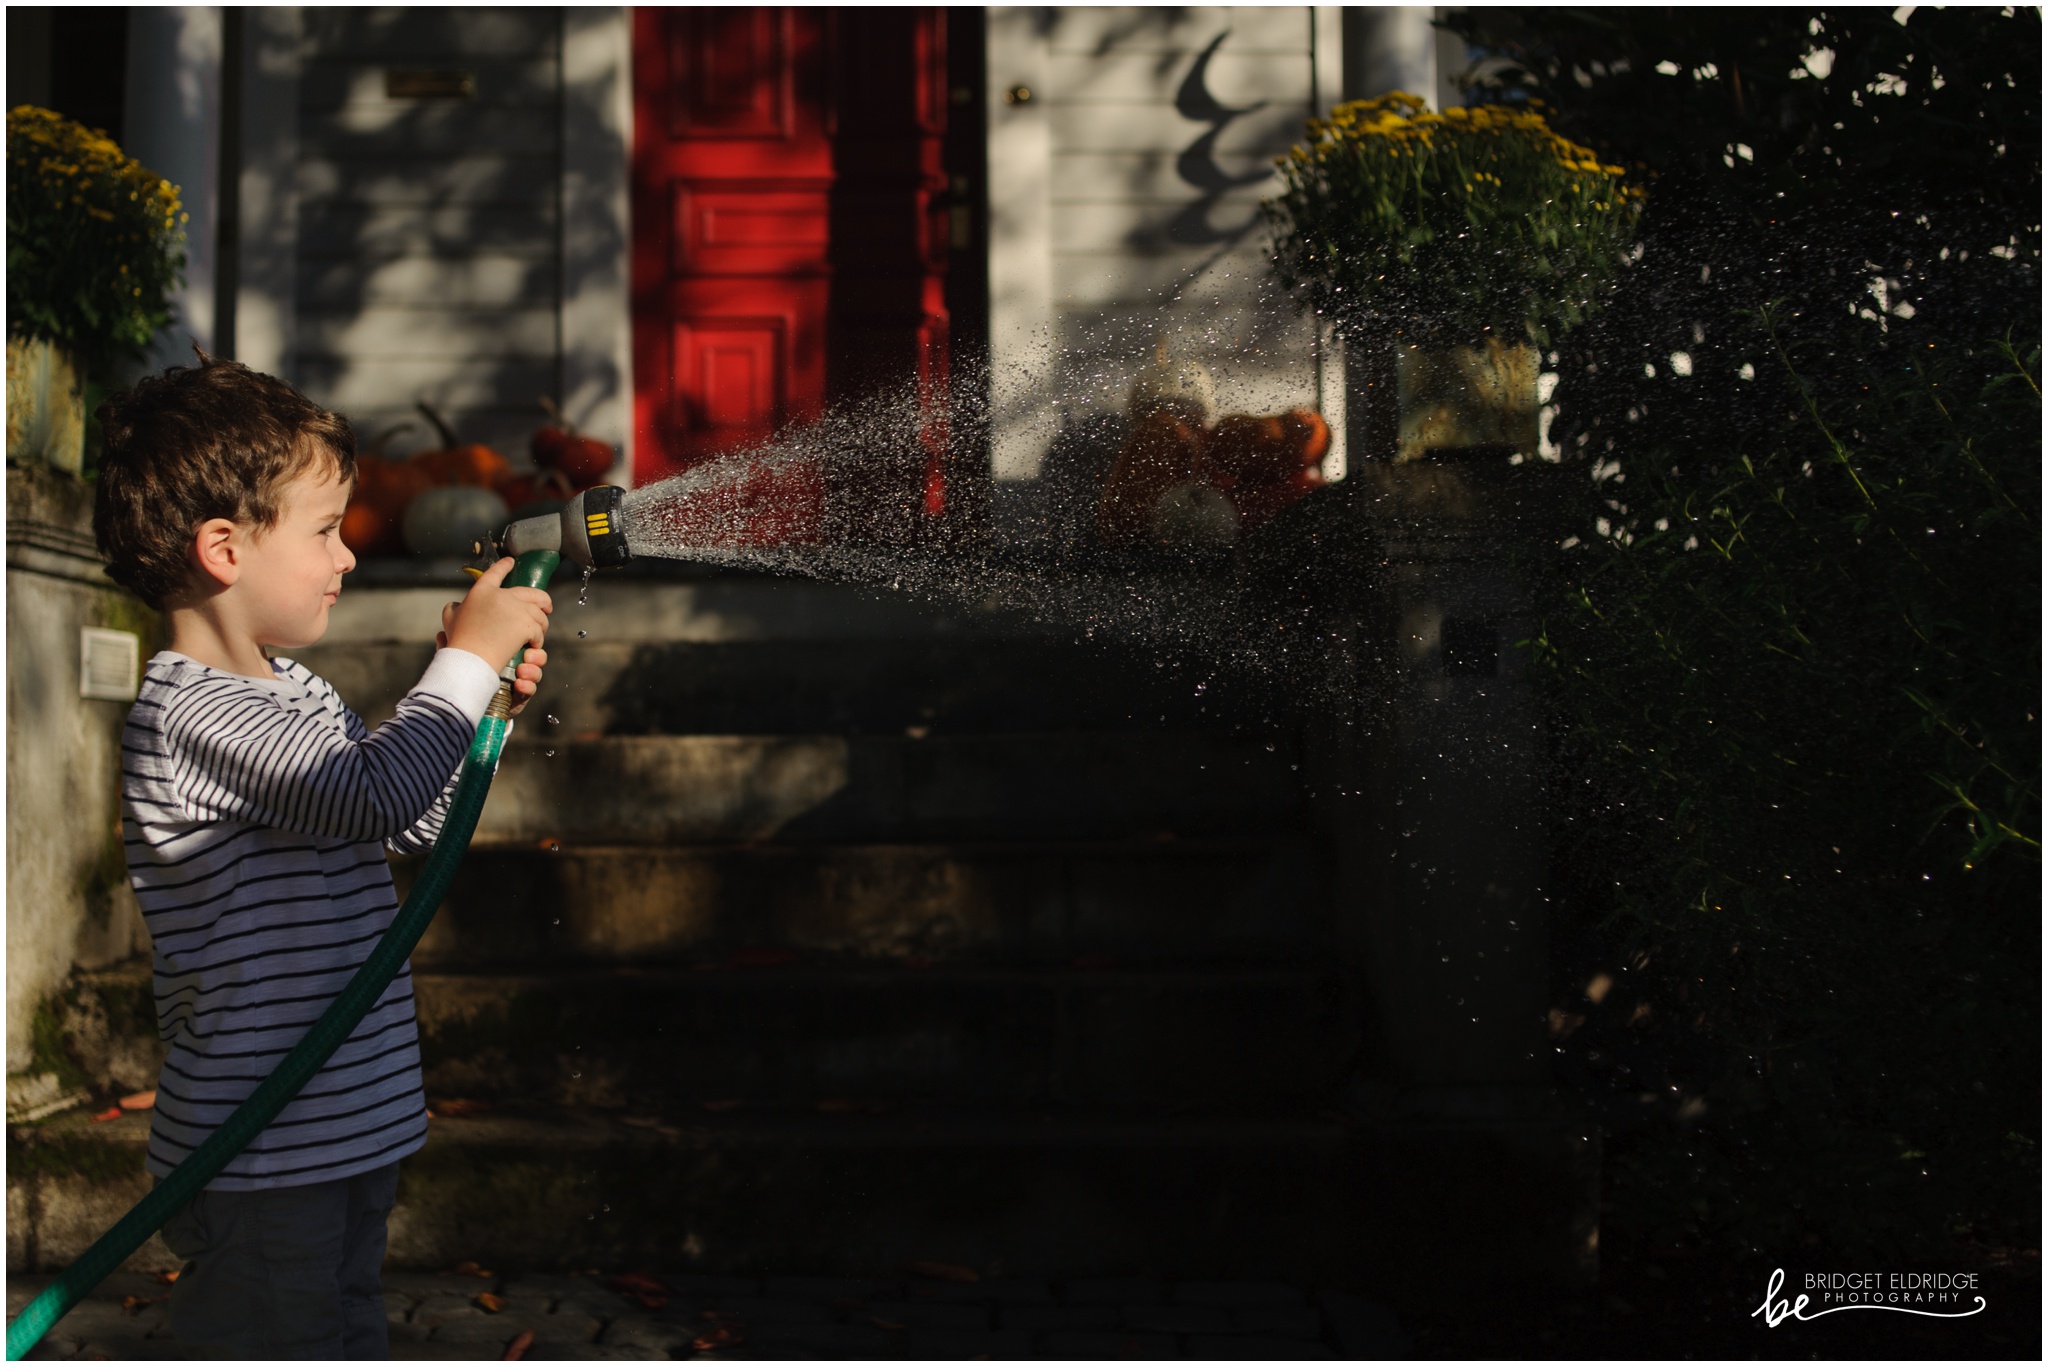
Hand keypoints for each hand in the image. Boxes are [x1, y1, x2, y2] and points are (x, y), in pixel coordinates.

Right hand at [440, 557, 551, 673]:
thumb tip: (459, 605)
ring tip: (540, 631)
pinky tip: (534, 644)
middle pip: (531, 592)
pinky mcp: (526, 625)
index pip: (495, 572)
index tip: (511, 561)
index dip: (504, 565)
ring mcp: (517, 609)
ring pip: (539, 613)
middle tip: (547, 607)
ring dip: (542, 622)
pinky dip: (538, 638)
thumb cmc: (459, 639)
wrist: (471, 656)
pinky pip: (539, 630)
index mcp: (483, 591)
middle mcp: (502, 596)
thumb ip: (455, 607)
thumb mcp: (450, 617)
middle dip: (543, 599)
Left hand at [442, 602, 548, 714]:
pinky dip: (528, 686)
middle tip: (529, 655)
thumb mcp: (455, 658)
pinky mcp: (520, 695)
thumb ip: (449, 646)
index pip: (522, 636)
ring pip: (536, 670)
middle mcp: (514, 660)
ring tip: (522, 672)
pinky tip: (519, 684)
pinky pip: (530, 689)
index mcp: (504, 646)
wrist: (466, 704)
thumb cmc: (463, 675)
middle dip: (537, 653)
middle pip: (536, 652)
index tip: (528, 637)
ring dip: (534, 670)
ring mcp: (520, 678)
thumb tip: (441, 634)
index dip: (531, 633)